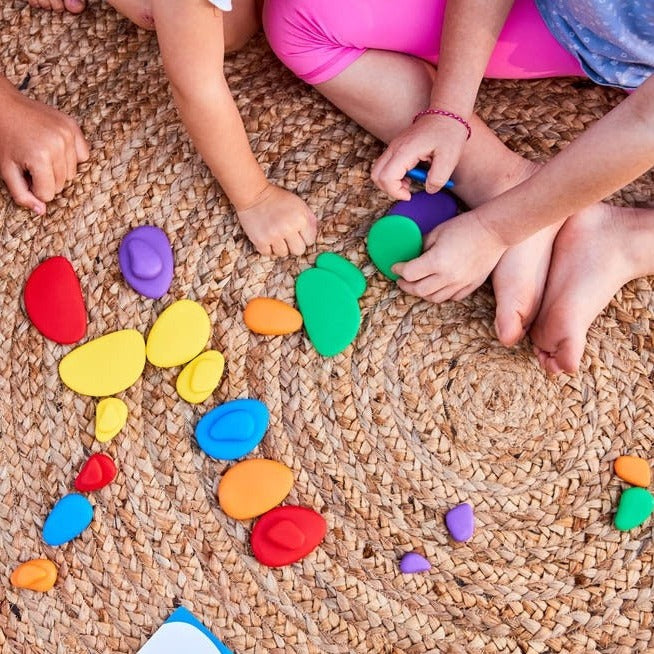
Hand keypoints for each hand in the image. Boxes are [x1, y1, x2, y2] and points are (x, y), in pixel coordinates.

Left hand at [0, 82, 88, 213]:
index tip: (24, 175)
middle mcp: (58, 145)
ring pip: (73, 172)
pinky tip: (57, 150)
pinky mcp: (73, 127)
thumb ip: (22, 195)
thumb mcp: (5, 170)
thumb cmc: (2, 138)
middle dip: (47, 179)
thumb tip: (42, 211)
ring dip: (59, 170)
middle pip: (63, 184)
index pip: (49, 193)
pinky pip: (83, 155)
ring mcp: (68, 135)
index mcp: (40, 157)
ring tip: (42, 155)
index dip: (35, 188)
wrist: (3, 105)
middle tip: (31, 164)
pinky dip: (72, 157)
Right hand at [236, 183, 317, 255]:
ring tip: (276, 236)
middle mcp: (288, 229)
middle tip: (287, 237)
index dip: (304, 238)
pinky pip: (268, 253)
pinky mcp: (260, 240)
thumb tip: (314, 236)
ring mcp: (274, 235)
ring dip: (280, 247)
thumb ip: (310, 219)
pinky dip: (267, 248)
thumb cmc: (278, 199)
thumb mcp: (299, 204)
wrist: (254, 194)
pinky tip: (267, 238)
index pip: (310, 241)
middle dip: (294, 245)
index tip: (297, 232)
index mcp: (301, 219)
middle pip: (298, 251)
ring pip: (283, 254)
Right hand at [371, 113, 468, 200]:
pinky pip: (386, 165)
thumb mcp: (450, 158)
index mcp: (405, 151)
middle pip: (376, 175)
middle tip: (407, 191)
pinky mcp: (396, 147)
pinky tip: (411, 174)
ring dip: (390, 182)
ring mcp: (393, 146)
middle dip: (389, 189)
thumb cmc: (449, 133)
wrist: (447, 112)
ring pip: (378, 170)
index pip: (386, 178)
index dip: (396, 192)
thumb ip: (438, 179)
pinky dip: (393, 175)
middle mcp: (394, 148)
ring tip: (409, 182)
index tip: (410, 195)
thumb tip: (429, 189)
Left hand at [393, 209, 507, 302]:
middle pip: (418, 290)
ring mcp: (461, 283)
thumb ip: (421, 246)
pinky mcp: (472, 285)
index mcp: (437, 261)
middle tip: (401, 279)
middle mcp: (448, 277)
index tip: (396, 266)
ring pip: (434, 298)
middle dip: (406, 285)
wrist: (494, 230)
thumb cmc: (465, 226)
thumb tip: (411, 255)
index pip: (409, 273)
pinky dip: (440, 295)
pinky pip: (452, 298)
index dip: (399, 269)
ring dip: (422, 293)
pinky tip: (437, 287)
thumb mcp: (437, 231)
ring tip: (417, 285)